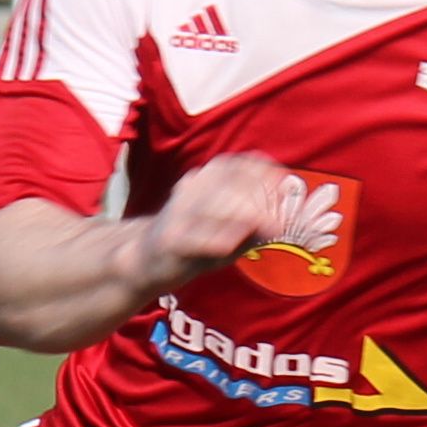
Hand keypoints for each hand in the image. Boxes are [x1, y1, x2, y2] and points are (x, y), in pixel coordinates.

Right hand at [133, 150, 295, 294]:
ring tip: (270, 228)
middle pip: (224, 185)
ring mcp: (176, 215)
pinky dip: (213, 239)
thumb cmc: (193, 246)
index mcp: (200, 183)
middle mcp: (188, 193)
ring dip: (243, 216)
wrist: (143, 261)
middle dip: (258, 198)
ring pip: (210, 207)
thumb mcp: (226, 234)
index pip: (230, 165)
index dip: (258, 169)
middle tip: (280, 221)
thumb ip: (251, 227)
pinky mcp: (168, 241)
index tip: (283, 179)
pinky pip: (192, 237)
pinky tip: (230, 246)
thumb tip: (280, 221)